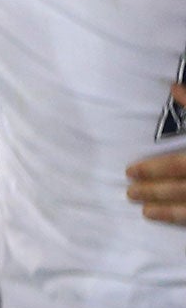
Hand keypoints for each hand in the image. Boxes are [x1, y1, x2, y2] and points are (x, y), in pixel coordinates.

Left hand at [127, 87, 185, 224]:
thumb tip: (172, 86)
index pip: (177, 165)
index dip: (152, 170)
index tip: (128, 172)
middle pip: (181, 189)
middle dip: (154, 192)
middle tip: (129, 194)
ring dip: (169, 212)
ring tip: (146, 212)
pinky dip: (184, 221)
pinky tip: (172, 221)